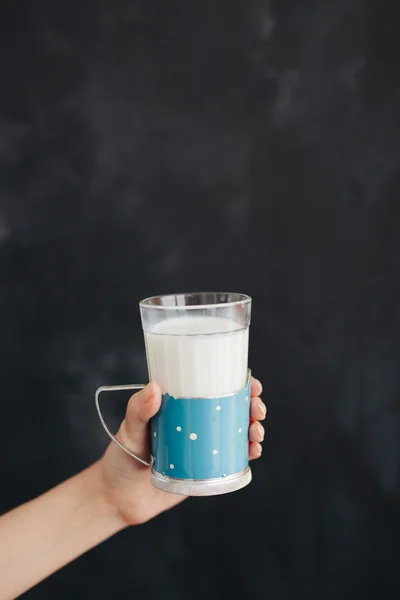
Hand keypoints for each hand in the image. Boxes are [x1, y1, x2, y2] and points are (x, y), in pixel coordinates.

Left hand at [99, 377, 265, 525]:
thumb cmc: (121, 458)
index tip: (251, 384)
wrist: (120, 499)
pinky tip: (253, 451)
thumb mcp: (129, 430)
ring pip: (238, 431)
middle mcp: (196, 422)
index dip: (237, 382)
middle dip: (252, 406)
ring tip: (255, 433)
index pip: (213, 386)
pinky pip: (234, 457)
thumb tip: (156, 388)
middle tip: (257, 410)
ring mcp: (204, 445)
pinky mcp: (207, 468)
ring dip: (254, 428)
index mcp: (181, 405)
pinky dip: (249, 452)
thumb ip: (139, 410)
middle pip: (233, 407)